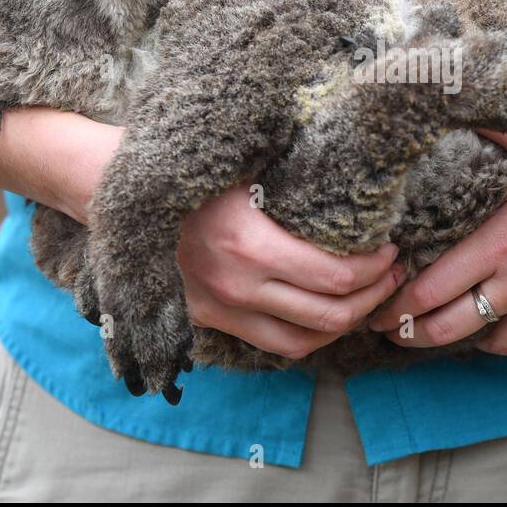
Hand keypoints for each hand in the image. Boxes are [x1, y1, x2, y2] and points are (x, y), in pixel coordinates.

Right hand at [0, 102, 403, 361]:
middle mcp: (235, 283)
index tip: (394, 248)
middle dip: (374, 297)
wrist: (111, 189)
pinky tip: (329, 313)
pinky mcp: (209, 318)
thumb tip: (358, 169)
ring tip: (369, 297)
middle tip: (395, 274)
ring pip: (305, 339)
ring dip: (347, 323)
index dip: (377, 269)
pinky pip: (274, 344)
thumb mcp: (242, 161)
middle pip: (330, 313)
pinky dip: (311, 337)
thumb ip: (293, 176)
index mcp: (247, 240)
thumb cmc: (187, 162)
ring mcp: (220, 307)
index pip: (335, 276)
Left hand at [369, 127, 506, 354]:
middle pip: (447, 328)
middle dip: (409, 333)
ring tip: (434, 327)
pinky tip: (493, 321)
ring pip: (487, 343)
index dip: (394, 303)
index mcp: (504, 241)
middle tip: (386, 327)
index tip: (374, 301)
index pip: (430, 289)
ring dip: (457, 338)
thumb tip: (453, 89)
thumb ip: (491, 124)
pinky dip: (503, 337)